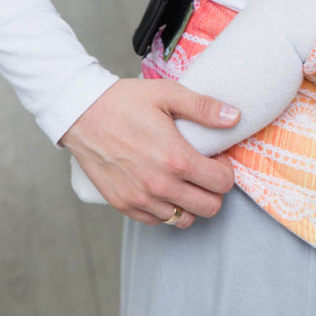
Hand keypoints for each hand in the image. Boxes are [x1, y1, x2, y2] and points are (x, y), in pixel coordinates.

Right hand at [59, 78, 238, 225]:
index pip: (222, 183)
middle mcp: (160, 185)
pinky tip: (163, 186)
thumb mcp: (168, 94)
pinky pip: (157, 221)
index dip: (226, 170)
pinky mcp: (123, 205)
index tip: (216, 157)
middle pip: (209, 207)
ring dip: (191, 202)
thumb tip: (234, 117)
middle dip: (214, 190)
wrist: (81, 113)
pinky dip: (166, 209)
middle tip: (205, 170)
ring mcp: (140, 199)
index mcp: (176, 158)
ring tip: (184, 179)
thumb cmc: (124, 101)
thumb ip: (204, 107)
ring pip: (184, 220)